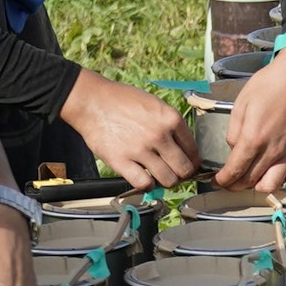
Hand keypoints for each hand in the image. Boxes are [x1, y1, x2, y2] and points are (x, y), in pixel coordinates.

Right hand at [58, 67, 197, 189]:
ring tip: (158, 175)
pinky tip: (143, 178)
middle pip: (184, 169)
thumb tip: (184, 147)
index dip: (192, 162)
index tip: (187, 165)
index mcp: (171, 119)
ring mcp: (140, 149)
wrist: (92, 101)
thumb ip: (171, 125)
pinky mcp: (121, 161)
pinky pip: (144, 184)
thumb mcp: (155, 104)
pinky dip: (146, 185)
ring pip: (168, 180)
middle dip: (182, 174)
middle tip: (174, 173)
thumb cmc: (122, 101)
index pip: (193, 151)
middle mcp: (159, 135)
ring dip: (165, 181)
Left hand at [208, 41, 285, 195]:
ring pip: (272, 185)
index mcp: (253, 138)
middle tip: (231, 182)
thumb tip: (235, 148)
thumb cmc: (271, 83)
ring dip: (259, 187)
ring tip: (254, 180)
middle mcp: (272, 150)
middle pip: (250, 180)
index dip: (223, 180)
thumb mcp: (242, 102)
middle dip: (236, 185)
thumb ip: (234, 130)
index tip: (218, 181)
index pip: (234, 170)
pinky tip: (279, 176)